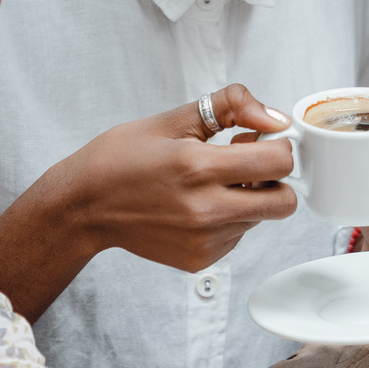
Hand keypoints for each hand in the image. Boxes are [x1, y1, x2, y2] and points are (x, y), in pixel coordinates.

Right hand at [34, 83, 297, 272]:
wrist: (84, 206)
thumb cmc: (123, 157)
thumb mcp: (175, 118)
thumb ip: (233, 107)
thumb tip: (275, 118)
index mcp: (199, 167)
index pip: (279, 161)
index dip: (277, 144)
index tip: (258, 138)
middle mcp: (206, 210)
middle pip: (284, 202)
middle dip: (275, 178)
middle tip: (246, 164)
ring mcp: (204, 240)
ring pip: (261, 219)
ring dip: (249, 199)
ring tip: (209, 183)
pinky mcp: (200, 260)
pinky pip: (238, 236)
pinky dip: (229, 220)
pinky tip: (197, 206)